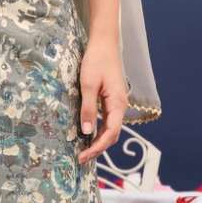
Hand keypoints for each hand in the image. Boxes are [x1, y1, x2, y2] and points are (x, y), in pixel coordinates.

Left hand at [76, 35, 127, 164]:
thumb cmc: (96, 61)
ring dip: (98, 141)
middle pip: (112, 134)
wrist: (104, 43)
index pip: (111, 133)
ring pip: (110, 128)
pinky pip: (107, 120)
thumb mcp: (88, 85)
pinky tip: (88, 134)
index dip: (98, 147)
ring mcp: (116, 103)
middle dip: (98, 148)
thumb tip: (86, 132)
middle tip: (81, 158)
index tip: (84, 156)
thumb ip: (88, 109)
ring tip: (83, 151)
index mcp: (117, 104)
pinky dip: (99, 131)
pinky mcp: (111, 99)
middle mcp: (120, 106)